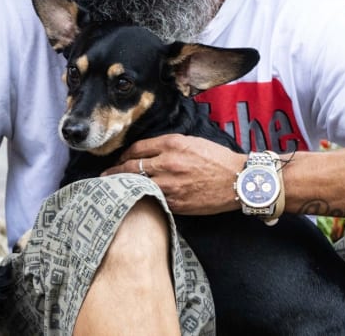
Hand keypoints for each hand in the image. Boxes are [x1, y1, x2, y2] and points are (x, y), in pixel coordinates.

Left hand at [102, 134, 247, 214]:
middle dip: (114, 172)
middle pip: (131, 167)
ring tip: (114, 189)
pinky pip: (152, 200)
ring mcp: (171, 185)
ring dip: (124, 187)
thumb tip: (143, 152)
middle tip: (104, 176)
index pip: (136, 149)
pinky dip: (142, 199)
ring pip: (138, 185)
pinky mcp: (176, 202)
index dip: (123, 155)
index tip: (117, 159)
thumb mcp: (190, 142)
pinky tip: (134, 200)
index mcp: (171, 145)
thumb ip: (165, 145)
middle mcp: (168, 163)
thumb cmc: (216, 159)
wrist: (240, 181)